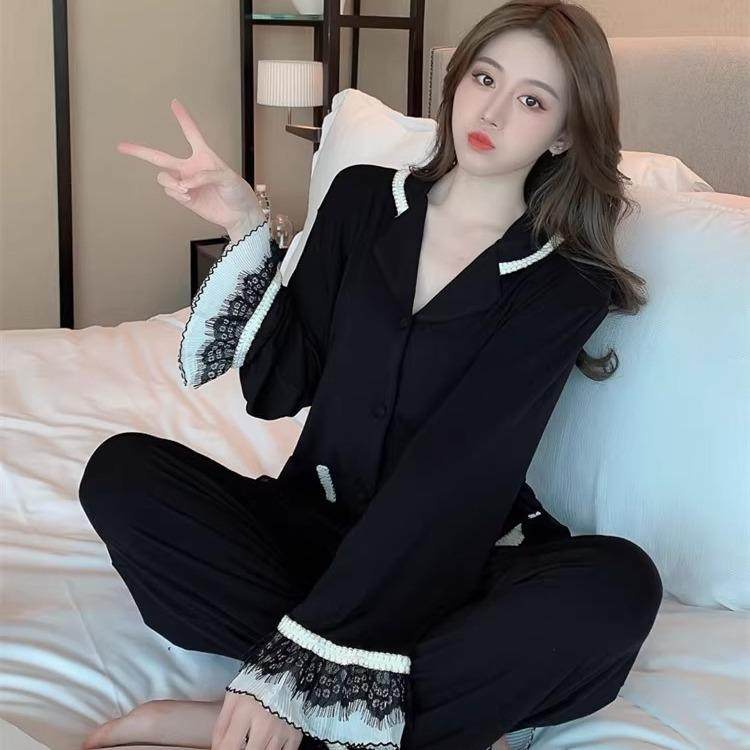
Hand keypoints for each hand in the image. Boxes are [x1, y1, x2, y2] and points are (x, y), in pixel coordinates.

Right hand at [116, 98, 263, 233]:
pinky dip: (178, 194)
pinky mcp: (185, 198)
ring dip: (171, 182)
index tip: (174, 102)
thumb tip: (184, 183)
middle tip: (121, 146)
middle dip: (140, 151)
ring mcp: (185, 183)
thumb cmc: (237, 192)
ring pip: (163, 177)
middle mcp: (190, 167)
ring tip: (187, 190)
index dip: (183, 118)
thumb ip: (205, 175)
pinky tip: (190, 197)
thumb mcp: (227, 178)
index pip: (191, 132)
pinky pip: (171, 192)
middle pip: (159, 156)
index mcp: (203, 156)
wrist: (240, 214)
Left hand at [211, 690, 303, 749]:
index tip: (225, 749)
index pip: (229, 747)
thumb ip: (221, 725)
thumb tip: (215, 749)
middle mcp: (264, 724)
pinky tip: (269, 743)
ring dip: (259, 749)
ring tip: (255, 740)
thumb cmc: (258, 683)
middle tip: (243, 743)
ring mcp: (282, 731)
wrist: (291, 668)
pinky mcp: (296, 734)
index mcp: (245, 711)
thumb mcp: (234, 696)